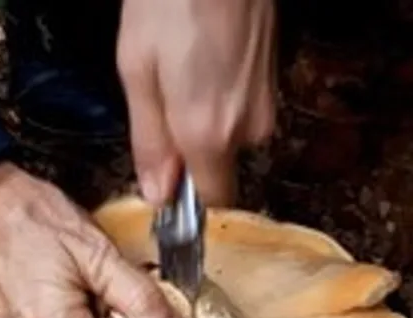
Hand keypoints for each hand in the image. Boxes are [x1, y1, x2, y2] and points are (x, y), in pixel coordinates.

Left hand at [116, 0, 276, 206]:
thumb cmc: (169, 4)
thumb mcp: (137, 71)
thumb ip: (149, 142)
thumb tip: (158, 195)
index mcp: (208, 134)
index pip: (211, 201)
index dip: (187, 198)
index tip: (165, 183)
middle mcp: (247, 128)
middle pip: (218, 165)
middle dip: (189, 147)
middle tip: (162, 97)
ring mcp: (266, 103)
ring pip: (229, 134)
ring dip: (204, 117)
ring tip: (183, 68)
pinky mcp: (274, 81)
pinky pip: (242, 108)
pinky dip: (220, 95)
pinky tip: (204, 57)